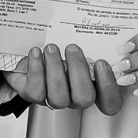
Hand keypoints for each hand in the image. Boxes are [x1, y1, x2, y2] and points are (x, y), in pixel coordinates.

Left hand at [0, 43, 123, 115]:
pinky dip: (36, 70)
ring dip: (55, 69)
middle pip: (84, 98)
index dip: (109, 87)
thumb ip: (91, 46)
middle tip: (72, 48)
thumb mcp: (76, 45)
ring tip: (51, 48)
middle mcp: (74, 97)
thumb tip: (101, 34)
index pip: (109, 102)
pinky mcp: (32, 94)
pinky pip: (36, 91)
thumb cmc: (57, 49)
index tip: (101, 62)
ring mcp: (53, 98)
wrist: (27, 52)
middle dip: (79, 71)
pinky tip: (36, 53)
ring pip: (59, 97)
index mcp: (91, 86)